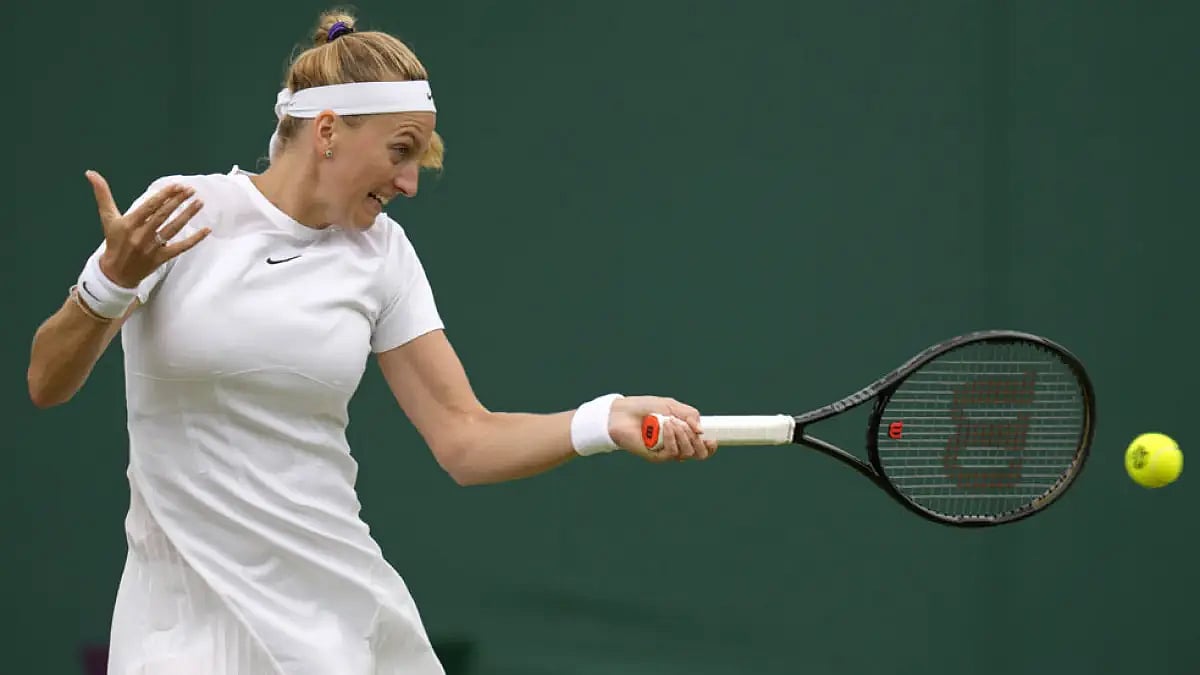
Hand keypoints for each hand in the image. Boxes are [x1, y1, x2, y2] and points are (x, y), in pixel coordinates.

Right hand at [86, 170, 210, 288]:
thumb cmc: (113, 241)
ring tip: (200, 202)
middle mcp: (140, 235)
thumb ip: (103, 194)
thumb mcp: (107, 218)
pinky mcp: (161, 258)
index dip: (164, 195)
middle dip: (178, 201)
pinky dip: (194, 239)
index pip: (149, 206)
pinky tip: (207, 229)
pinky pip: (181, 247)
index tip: (177, 186)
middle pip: (163, 215)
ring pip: (173, 228)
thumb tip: (90, 172)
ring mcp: (152, 248)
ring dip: (187, 215)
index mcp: (128, 224)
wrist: (115, 273)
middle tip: (191, 190)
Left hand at [608, 395, 716, 462]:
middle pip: (699, 454)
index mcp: (684, 435)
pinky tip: (666, 426)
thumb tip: (701, 430)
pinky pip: (671, 453)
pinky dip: (672, 438)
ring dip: (683, 435)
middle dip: (697, 440)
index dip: (711, 447)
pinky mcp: (655, 456)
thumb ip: (689, 415)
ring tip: (670, 421)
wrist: (623, 412)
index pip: (703, 448)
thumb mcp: (671, 406)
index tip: (712, 439)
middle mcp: (677, 446)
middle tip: (686, 426)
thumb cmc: (646, 407)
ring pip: (687, 453)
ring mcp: (666, 452)